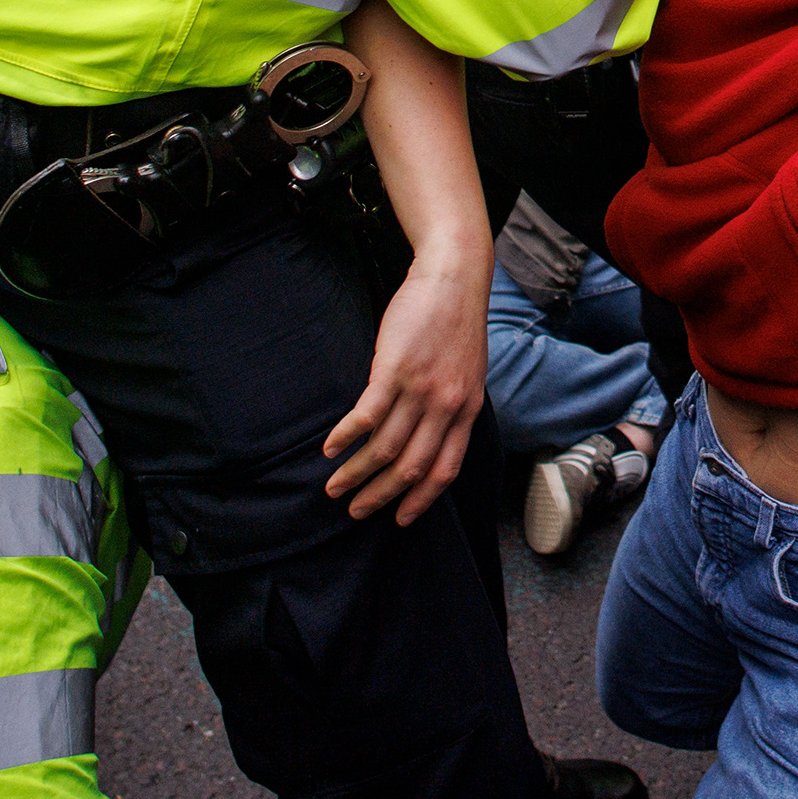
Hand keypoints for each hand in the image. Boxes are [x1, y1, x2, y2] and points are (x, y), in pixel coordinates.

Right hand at [322, 257, 486, 524]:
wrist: (453, 278)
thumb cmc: (456, 324)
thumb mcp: (467, 374)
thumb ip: (451, 407)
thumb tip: (427, 436)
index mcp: (467, 412)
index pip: (445, 470)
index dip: (421, 500)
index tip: (400, 520)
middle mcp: (447, 407)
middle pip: (411, 468)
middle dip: (380, 496)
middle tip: (354, 511)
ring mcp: (421, 389)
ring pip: (384, 448)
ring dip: (356, 473)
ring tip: (334, 486)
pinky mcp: (395, 369)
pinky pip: (366, 416)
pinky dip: (345, 437)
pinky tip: (330, 449)